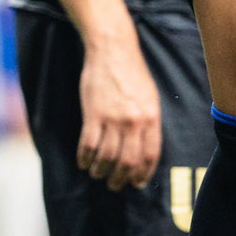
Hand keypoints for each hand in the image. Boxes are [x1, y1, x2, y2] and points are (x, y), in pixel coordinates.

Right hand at [78, 29, 162, 189]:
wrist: (113, 50)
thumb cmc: (132, 74)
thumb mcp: (150, 97)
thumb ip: (149, 124)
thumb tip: (145, 151)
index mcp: (151, 118)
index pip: (150, 156)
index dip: (143, 174)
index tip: (137, 183)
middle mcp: (134, 121)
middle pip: (128, 162)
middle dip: (120, 179)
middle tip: (114, 184)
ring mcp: (113, 118)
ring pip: (106, 158)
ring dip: (101, 171)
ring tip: (98, 173)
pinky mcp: (93, 114)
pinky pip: (88, 145)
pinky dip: (84, 158)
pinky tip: (83, 162)